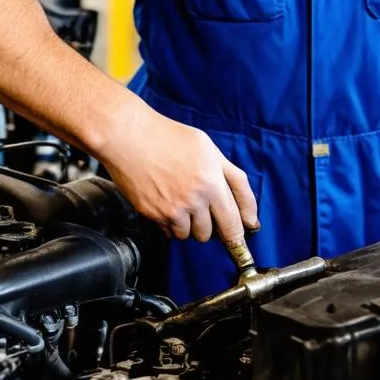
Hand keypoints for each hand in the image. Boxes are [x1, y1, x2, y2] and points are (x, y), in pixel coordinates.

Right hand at [95, 96, 257, 246]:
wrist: (130, 136)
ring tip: (183, 201)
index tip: (239, 243)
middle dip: (212, 227)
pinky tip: (168, 202)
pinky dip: (172, 224)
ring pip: (190, 235)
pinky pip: (170, 232)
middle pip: (212, 234)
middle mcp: (194, 199)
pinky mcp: (153, 215)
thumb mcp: (211, 150)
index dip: (238, 236)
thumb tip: (249, 215)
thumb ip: (235, 180)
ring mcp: (172, 209)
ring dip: (190, 225)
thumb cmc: (170, 138)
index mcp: (212, 182)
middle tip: (205, 211)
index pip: (233, 222)